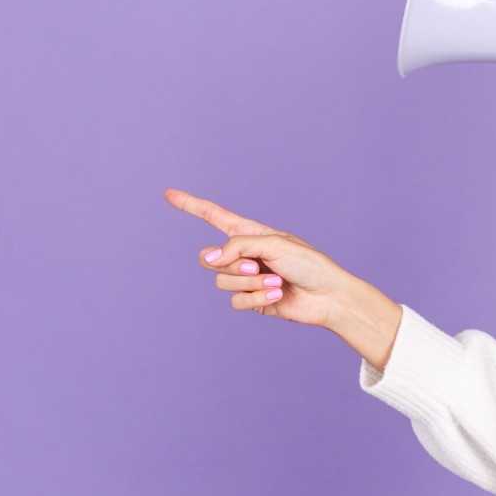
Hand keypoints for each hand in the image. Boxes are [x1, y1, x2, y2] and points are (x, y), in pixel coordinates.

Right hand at [163, 188, 354, 326]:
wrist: (327, 295)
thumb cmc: (309, 263)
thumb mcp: (274, 244)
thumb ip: (237, 246)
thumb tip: (207, 258)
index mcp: (251, 233)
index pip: (214, 216)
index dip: (191, 205)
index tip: (168, 194)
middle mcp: (245, 254)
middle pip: (208, 258)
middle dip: (231, 265)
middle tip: (256, 267)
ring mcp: (247, 278)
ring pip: (222, 282)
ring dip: (250, 284)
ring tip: (276, 282)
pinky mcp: (252, 300)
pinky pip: (236, 301)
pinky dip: (257, 300)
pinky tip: (277, 296)